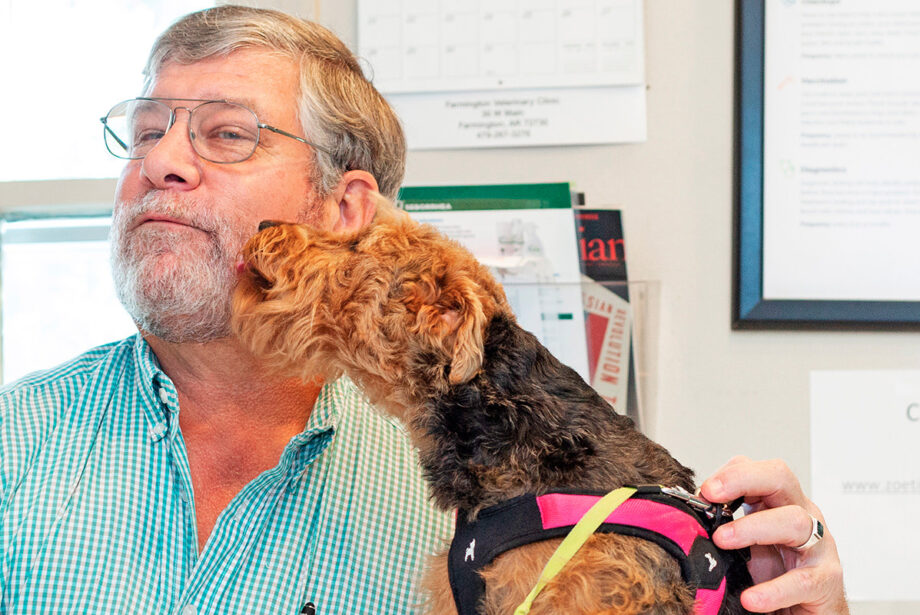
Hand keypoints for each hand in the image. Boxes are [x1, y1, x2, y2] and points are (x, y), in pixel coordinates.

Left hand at [699, 456, 847, 614]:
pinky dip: (774, 590)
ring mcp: (818, 546)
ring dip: (754, 527)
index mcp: (779, 504)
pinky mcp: (826, 582)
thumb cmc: (778, 574)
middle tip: (711, 495)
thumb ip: (724, 525)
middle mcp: (801, 516)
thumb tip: (685, 517)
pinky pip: (802, 581)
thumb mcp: (747, 543)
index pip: (758, 470)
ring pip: (794, 522)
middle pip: (780, 479)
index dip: (731, 473)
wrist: (807, 611)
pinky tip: (752, 598)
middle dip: (743, 480)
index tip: (704, 488)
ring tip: (722, 540)